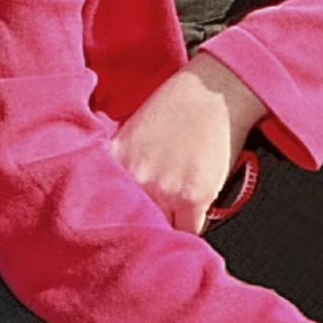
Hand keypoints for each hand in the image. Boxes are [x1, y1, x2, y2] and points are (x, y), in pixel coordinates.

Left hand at [112, 54, 267, 232]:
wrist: (215, 91)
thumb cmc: (180, 105)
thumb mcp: (135, 131)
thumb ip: (125, 164)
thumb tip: (125, 196)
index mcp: (115, 160)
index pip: (107, 207)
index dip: (118, 219)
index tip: (125, 225)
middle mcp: (134, 177)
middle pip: (133, 223)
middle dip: (143, 226)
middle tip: (152, 227)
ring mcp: (163, 189)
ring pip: (162, 230)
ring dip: (169, 230)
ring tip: (175, 220)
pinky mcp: (193, 196)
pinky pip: (189, 231)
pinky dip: (192, 230)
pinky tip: (193, 220)